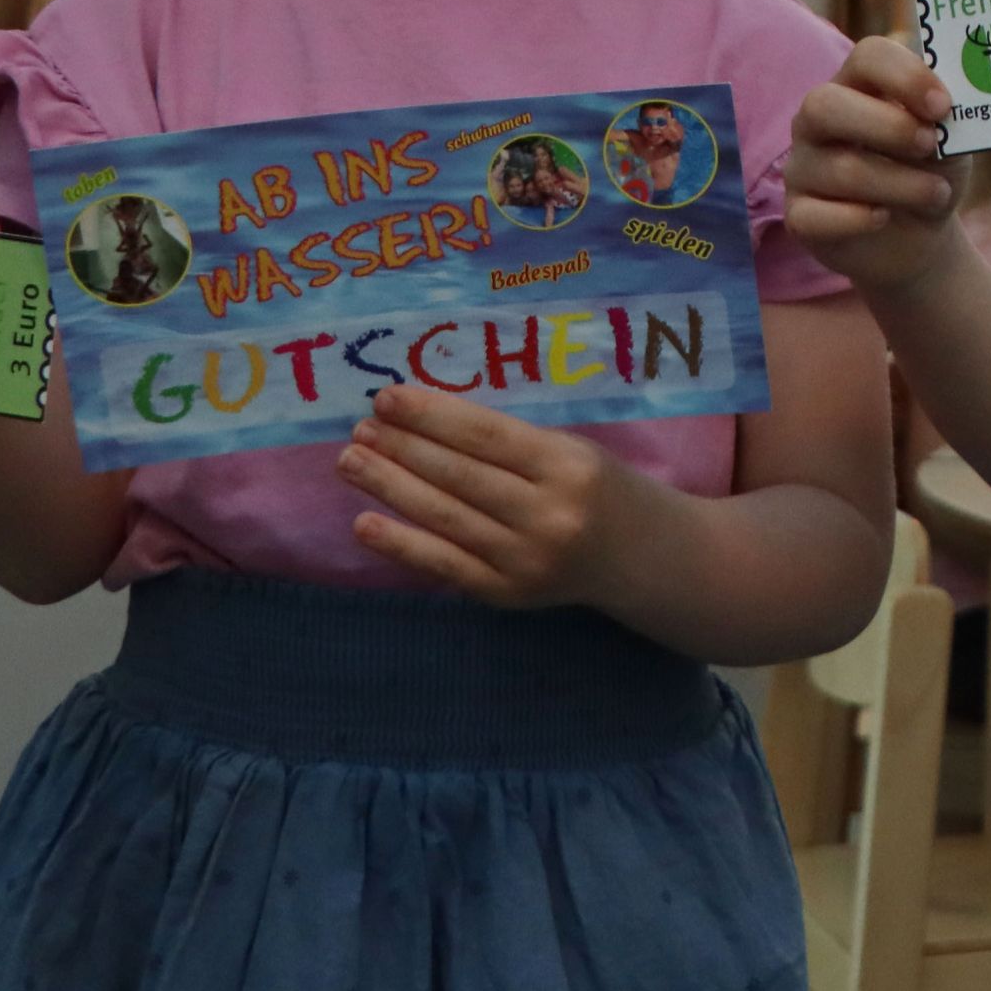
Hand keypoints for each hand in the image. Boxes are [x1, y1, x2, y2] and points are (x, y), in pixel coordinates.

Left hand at [337, 384, 667, 608]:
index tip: (386, 398)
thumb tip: (421, 424)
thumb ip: (507, 443)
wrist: (639, 556)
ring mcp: (525, 558)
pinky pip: (444, 564)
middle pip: (458, 475)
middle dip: (401, 449)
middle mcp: (547, 513)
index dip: (430, 415)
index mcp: (567, 464)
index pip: (484, 435)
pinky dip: (400, 544)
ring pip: (444, 517)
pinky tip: (364, 523)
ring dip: (390, 487)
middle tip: (360, 429)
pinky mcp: (507, 593)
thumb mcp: (569, 450)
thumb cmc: (598, 488)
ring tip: (351, 462)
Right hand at [784, 38, 961, 291]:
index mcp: (858, 86)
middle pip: (826, 104)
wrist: (917, 236)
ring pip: (840, 169)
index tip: (943, 107)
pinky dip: (859, 219)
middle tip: (930, 145)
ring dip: (901, 184)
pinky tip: (883, 218)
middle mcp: (818, 120)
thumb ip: (951, 120)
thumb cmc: (931, 172)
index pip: (868, 56)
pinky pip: (817, 217)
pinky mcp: (799, 216)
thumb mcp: (951, 142)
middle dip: (888, 126)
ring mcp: (802, 167)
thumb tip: (953, 107)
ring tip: (936, 194)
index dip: (906, 76)